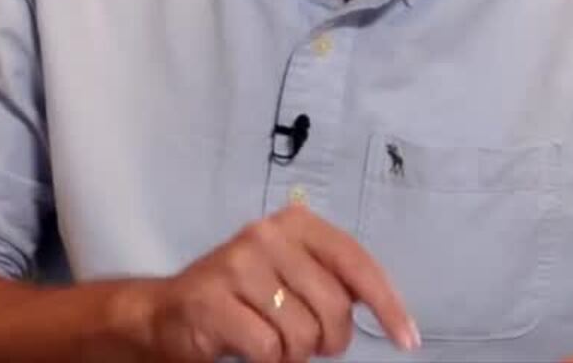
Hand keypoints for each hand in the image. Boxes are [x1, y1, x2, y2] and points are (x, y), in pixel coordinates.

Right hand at [117, 204, 418, 362]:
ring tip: (274, 343)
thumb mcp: (290, 274)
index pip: (357, 263)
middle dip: (331, 340)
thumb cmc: (240, 297)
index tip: (407, 338)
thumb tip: (383, 308)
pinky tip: (251, 349)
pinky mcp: (212, 301)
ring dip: (294, 353)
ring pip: (302, 333)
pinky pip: (267, 349)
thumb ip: (332, 279)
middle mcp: (267, 235)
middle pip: (334, 306)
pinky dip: (267, 360)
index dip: (387, 304)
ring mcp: (237, 266)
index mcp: (295, 224)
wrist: (165, 313)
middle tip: (313, 345)